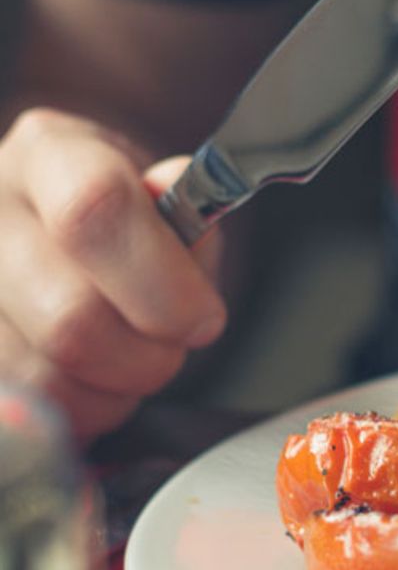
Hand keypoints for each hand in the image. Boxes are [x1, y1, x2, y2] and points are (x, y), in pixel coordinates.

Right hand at [0, 108, 226, 441]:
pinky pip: (22, 410)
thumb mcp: (171, 200)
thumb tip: (186, 217)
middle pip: (70, 318)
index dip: (164, 283)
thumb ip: (190, 215)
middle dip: (147, 358)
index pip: (96, 210)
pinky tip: (90, 386)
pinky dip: (75, 415)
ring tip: (130, 366)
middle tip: (171, 349)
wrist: (64, 236)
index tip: (203, 319)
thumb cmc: (132, 225)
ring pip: (43, 378)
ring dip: (112, 394)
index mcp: (48, 153)